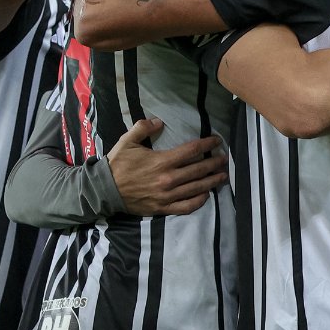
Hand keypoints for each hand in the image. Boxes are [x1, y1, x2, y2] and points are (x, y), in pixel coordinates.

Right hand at [106, 117, 228, 215]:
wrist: (105, 190)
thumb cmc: (118, 164)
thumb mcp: (127, 141)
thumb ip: (143, 127)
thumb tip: (159, 121)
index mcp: (162, 161)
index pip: (191, 151)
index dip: (207, 145)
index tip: (217, 141)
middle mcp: (168, 178)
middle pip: (198, 170)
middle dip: (214, 163)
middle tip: (225, 159)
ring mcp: (167, 195)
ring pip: (196, 188)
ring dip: (212, 182)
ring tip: (222, 176)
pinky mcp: (163, 208)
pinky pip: (186, 207)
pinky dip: (198, 202)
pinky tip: (206, 196)